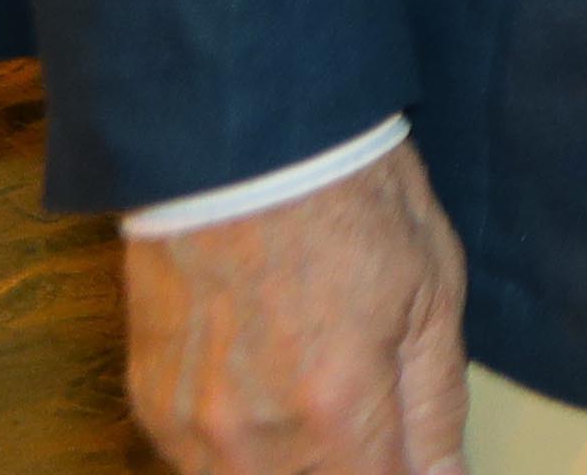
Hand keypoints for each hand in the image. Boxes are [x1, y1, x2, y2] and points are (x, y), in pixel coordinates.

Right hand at [126, 142, 468, 474]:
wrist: (243, 145)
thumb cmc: (352, 203)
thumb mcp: (433, 293)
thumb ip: (436, 408)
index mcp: (335, 410)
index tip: (411, 463)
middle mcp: (253, 438)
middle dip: (349, 468)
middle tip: (369, 424)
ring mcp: (190, 427)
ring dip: (295, 468)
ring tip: (320, 400)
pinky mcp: (151, 407)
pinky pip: (198, 464)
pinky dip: (242, 452)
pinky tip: (270, 399)